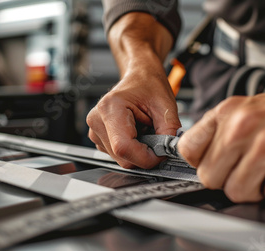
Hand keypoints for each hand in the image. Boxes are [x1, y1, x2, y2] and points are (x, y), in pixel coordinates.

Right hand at [86, 12, 179, 168]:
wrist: (139, 77)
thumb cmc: (149, 86)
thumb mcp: (166, 106)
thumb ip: (169, 132)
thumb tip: (168, 153)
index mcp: (111, 108)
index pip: (124, 147)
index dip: (145, 157)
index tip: (161, 153)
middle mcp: (97, 120)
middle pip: (122, 157)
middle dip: (144, 154)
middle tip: (156, 136)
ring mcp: (94, 130)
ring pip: (121, 159)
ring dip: (138, 151)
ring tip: (144, 130)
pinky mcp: (98, 137)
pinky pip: (118, 155)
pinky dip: (132, 149)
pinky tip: (137, 133)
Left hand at [178, 87, 264, 201]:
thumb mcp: (255, 110)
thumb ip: (225, 131)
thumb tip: (199, 158)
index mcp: (231, 111)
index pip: (189, 148)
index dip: (203, 162)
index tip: (217, 164)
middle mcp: (245, 126)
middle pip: (210, 177)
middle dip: (231, 180)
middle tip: (254, 169)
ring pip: (237, 192)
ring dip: (258, 188)